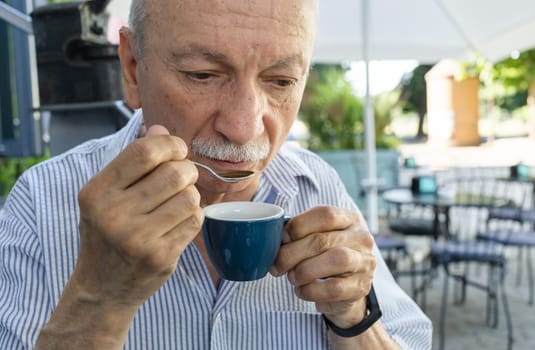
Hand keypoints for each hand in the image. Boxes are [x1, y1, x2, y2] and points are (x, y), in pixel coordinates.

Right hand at [73, 124, 202, 307]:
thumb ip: (131, 161)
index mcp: (96, 192)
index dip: (170, 144)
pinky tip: (178, 222)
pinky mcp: (160, 257)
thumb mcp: (105, 196)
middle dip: (186, 169)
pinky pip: (195, 220)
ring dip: (190, 195)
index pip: (144, 151)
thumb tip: (160, 128)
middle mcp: (113, 214)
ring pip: (190, 196)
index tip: (177, 149)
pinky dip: (193, 216)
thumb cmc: (105, 234)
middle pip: (175, 172)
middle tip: (183, 177)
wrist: (102, 289)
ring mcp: (138, 239)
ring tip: (178, 203)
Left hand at [271, 206, 375, 327]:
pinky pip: (335, 288)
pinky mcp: (361, 288)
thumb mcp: (315, 239)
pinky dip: (311, 290)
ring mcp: (365, 263)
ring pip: (336, 260)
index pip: (326, 214)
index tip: (281, 239)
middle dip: (292, 253)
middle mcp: (362, 238)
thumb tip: (274, 238)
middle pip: (324, 240)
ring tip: (292, 277)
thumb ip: (299, 234)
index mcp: (349, 219)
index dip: (299, 225)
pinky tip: (301, 290)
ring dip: (305, 270)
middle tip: (277, 265)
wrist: (344, 292)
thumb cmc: (323, 259)